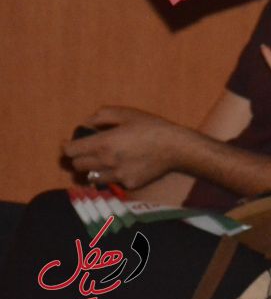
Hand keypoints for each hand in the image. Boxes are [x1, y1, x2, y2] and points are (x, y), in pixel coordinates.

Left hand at [63, 107, 192, 188]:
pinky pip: (112, 181)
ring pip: (91, 177)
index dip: (66, 146)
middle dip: (79, 158)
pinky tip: (124, 166)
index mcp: (103, 143)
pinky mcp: (128, 184)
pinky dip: (112, 175)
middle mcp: (106, 162)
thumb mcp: (126, 113)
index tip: (68, 143)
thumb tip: (86, 123)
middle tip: (86, 151)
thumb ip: (101, 116)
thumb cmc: (151, 126)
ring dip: (92, 169)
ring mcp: (117, 176)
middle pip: (77, 166)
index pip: (70, 151)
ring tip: (102, 161)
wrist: (176, 147)